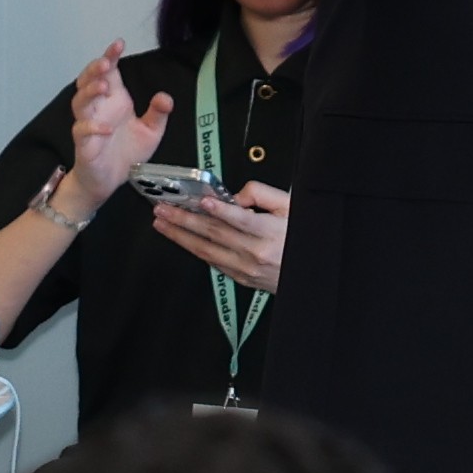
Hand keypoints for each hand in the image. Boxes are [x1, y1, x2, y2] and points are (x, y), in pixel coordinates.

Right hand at [58, 46, 175, 217]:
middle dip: (94, 69)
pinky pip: (81, 131)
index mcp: (115, 99)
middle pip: (87, 81)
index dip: (111, 56)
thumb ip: (158, 113)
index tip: (119, 43)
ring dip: (89, 92)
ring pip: (80, 102)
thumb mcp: (151, 132)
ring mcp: (88, 124)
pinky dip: (92, 128)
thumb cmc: (127, 152)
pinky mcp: (84, 144)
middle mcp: (99, 108)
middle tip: (106, 64)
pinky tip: (105, 127)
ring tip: (103, 86)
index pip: (109, 72)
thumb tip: (165, 97)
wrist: (111, 181)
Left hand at [150, 181, 289, 293]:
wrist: (309, 276)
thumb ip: (263, 195)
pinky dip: (194, 249)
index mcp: (269, 233)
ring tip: (162, 223)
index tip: (203, 202)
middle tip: (164, 209)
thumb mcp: (291, 208)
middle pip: (214, 233)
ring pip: (206, 250)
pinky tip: (180, 239)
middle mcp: (254, 252)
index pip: (241, 220)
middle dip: (185, 219)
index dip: (221, 210)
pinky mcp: (240, 277)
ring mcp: (245, 267)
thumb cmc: (300, 238)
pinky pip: (212, 262)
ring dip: (181, 235)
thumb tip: (236, 197)